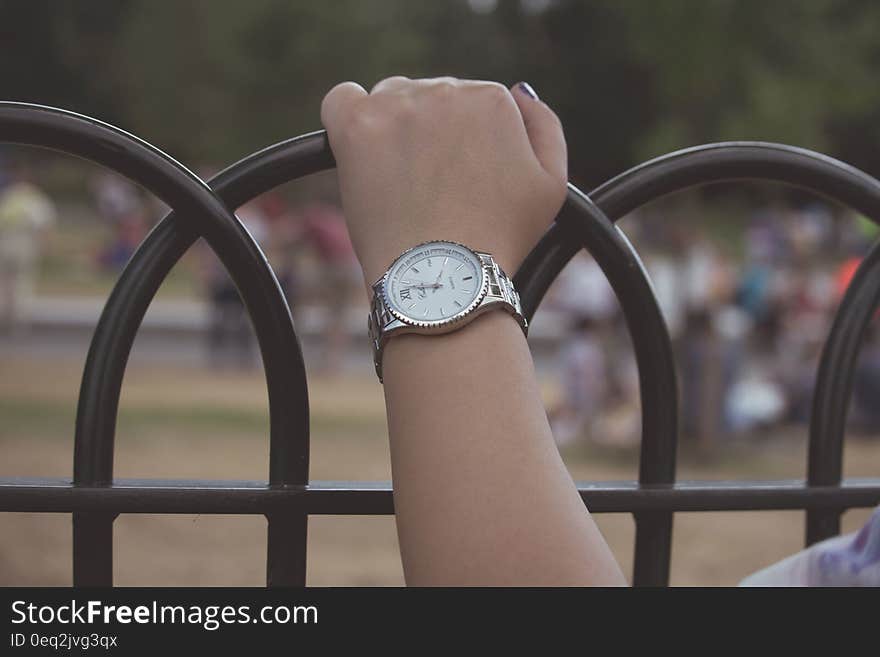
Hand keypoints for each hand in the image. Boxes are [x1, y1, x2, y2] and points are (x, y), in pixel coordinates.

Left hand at [320, 77, 567, 287]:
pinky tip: (360, 148)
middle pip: (431, 98)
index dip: (466, 144)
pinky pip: (342, 99)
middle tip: (432, 188)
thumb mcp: (551, 185)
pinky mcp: (357, 127)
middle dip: (431, 136)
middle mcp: (445, 91)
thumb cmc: (500, 238)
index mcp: (493, 99)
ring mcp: (397, 107)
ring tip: (402, 182)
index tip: (461, 180)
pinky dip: (348, 117)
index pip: (472, 103)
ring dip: (394, 129)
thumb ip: (544, 126)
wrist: (444, 277)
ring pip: (389, 100)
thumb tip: (518, 91)